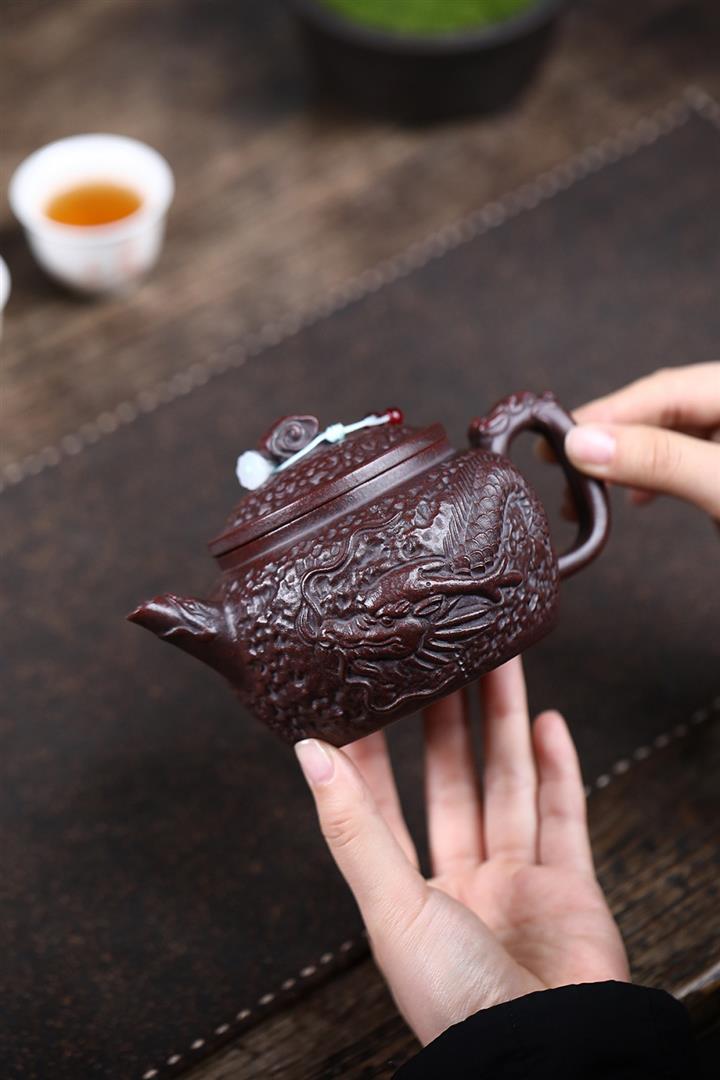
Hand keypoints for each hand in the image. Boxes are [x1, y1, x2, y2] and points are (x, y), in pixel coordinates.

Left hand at [295, 659, 628, 1045]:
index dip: (376, 748)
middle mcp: (462, 882)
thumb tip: (309, 754)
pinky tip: (548, 722)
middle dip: (449, 721)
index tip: (368, 696)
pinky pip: (565, 814)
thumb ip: (354, 827)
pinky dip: (559, 768)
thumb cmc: (458, 1002)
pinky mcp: (569, 887)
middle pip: (454, 781)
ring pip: (509, 785)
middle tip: (445, 660)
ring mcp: (517, 883)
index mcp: (408, 894)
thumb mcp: (393, 907)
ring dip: (505, 725)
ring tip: (500, 664)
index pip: (383, 803)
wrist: (549, 1056)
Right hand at [564, 363, 719, 519]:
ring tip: (586, 490)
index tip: (560, 437)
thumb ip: (659, 459)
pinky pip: (685, 461)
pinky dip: (653, 476)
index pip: (663, 389)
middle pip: (662, 410)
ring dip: (625, 462)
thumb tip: (584, 443)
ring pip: (670, 438)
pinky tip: (634, 495)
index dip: (607, 413)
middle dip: (609, 438)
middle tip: (559, 460)